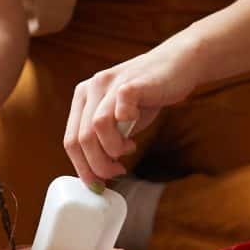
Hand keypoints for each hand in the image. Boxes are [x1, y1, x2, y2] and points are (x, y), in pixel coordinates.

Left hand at [63, 35, 202, 184]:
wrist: (178, 65)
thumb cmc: (149, 95)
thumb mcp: (120, 119)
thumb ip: (106, 139)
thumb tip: (98, 173)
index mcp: (83, 97)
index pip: (70, 140)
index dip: (82, 167)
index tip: (97, 184)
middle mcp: (91, 88)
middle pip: (81, 138)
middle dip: (97, 165)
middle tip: (116, 172)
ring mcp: (110, 83)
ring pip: (95, 127)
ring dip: (111, 150)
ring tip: (128, 150)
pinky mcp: (131, 83)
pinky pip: (119, 109)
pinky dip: (125, 127)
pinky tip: (134, 130)